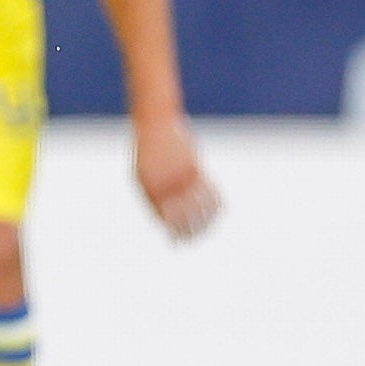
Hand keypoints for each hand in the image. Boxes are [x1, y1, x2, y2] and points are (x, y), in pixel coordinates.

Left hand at [134, 113, 219, 239]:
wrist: (155, 124)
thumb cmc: (149, 151)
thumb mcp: (144, 175)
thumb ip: (154, 196)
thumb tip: (165, 219)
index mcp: (148, 188)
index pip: (164, 218)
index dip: (174, 232)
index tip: (181, 241)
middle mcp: (163, 184)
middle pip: (182, 215)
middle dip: (192, 229)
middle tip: (199, 237)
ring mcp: (178, 175)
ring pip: (197, 204)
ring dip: (206, 217)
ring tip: (212, 226)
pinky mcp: (192, 166)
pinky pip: (207, 189)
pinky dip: (215, 200)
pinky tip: (220, 208)